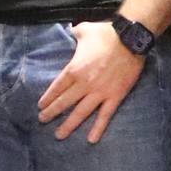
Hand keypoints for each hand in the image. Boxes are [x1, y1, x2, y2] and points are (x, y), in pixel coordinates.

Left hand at [38, 22, 148, 142]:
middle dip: (52, 113)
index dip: (48, 98)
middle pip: (64, 102)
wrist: (130, 39)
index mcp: (74, 69)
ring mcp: (100, 92)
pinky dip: (98, 128)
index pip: (57, 87)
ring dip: (69, 125)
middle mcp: (84, 84)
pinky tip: (91, 139)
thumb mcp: (84, 30)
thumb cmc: (106, 33)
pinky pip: (105, 115)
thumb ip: (74, 33)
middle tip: (42, 121)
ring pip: (81, 112)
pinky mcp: (115, 96)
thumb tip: (71, 30)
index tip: (40, 106)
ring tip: (59, 135)